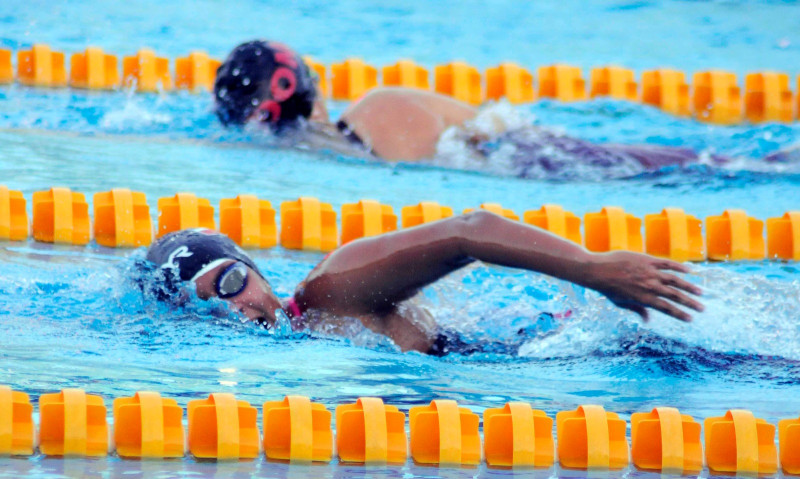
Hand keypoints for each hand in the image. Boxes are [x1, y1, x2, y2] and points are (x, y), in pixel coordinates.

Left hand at [582, 251, 703, 321]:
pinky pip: (667, 263)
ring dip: (689, 286)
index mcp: (644, 299)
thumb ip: (637, 310)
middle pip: (675, 296)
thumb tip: (648, 321)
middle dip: (690, 303)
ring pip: (675, 280)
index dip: (680, 314)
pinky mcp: (647, 260)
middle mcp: (649, 286)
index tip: (691, 319)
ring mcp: (649, 272)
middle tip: (702, 308)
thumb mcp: (621, 303)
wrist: (598, 270)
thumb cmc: (608, 288)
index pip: (667, 309)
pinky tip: (690, 270)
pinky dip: (679, 266)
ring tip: (700, 292)